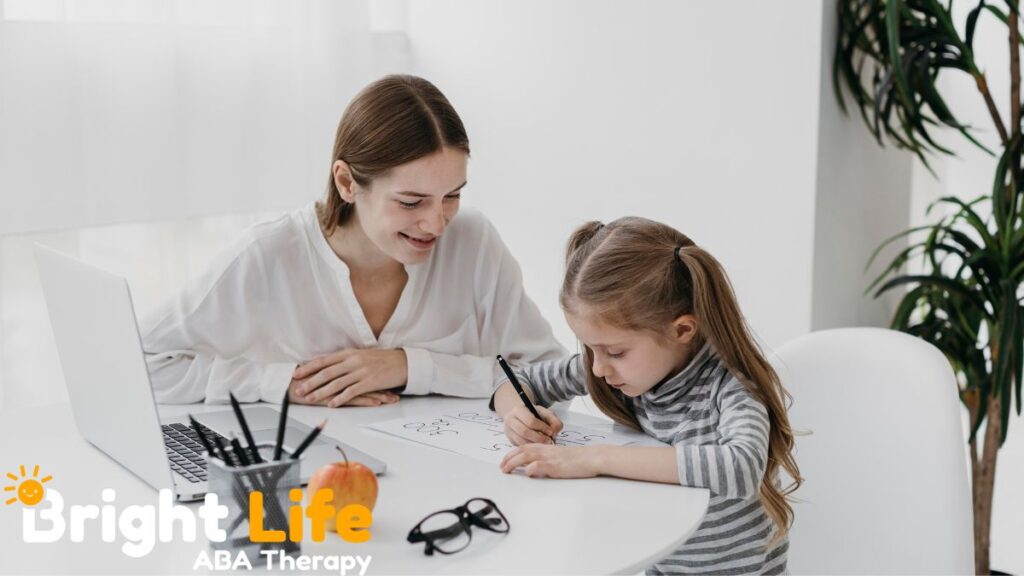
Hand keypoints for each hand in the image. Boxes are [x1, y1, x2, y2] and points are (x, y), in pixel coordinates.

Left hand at [290, 348, 406, 406]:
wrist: (402, 362)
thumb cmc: (382, 359)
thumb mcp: (361, 355)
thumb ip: (345, 360)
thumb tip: (329, 366)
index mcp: (349, 353)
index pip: (324, 361)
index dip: (309, 368)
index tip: (296, 374)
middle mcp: (353, 361)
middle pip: (327, 373)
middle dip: (310, 382)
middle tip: (299, 390)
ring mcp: (361, 371)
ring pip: (336, 383)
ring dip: (321, 392)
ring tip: (310, 399)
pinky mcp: (369, 382)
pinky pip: (351, 392)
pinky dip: (340, 398)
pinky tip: (331, 404)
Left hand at [499, 444, 601, 477]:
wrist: (592, 457)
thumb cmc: (577, 458)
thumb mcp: (558, 456)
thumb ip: (546, 459)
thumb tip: (533, 468)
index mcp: (545, 447)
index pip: (524, 447)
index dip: (512, 453)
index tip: (504, 461)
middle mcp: (545, 450)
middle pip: (521, 451)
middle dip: (508, 459)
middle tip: (501, 468)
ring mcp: (550, 458)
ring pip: (526, 456)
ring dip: (513, 463)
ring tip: (506, 470)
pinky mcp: (555, 466)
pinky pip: (539, 466)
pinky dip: (531, 469)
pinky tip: (528, 473)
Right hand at [503, 405, 562, 444]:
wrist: (522, 416)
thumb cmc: (535, 414)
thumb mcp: (545, 413)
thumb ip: (554, 420)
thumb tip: (554, 432)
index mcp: (518, 410)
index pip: (530, 421)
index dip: (542, 428)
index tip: (551, 432)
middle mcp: (510, 420)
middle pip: (524, 432)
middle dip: (539, 438)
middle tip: (549, 441)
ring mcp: (508, 431)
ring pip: (521, 442)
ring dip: (535, 445)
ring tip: (544, 444)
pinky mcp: (510, 440)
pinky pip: (520, 447)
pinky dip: (531, 448)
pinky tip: (538, 446)